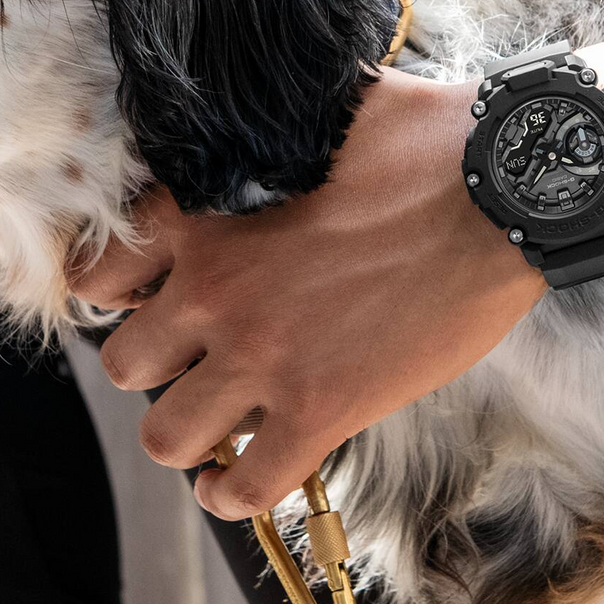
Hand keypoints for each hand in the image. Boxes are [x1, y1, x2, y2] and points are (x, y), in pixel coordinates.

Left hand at [76, 69, 545, 519]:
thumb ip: (263, 128)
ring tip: (221, 417)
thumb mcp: (319, 111)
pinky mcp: (322, 412)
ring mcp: (266, 360)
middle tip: (198, 357)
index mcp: (205, 218)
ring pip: (165, 437)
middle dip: (157, 366)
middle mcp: (216, 294)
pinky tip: (241, 476)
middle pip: (124, 365)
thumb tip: (255, 110)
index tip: (148, 299)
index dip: (117, 293)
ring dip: (188, 433)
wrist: (502, 191)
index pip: (101, 274)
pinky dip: (233, 494)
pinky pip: (246, 489)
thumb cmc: (422, 141)